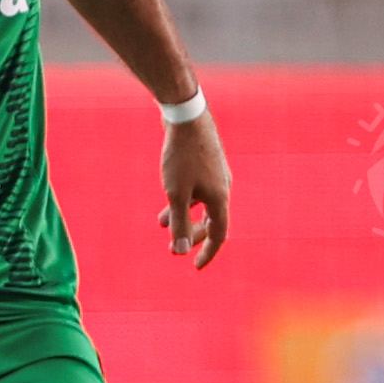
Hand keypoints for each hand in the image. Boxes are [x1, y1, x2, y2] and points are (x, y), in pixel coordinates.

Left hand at [159, 110, 230, 268]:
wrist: (186, 117)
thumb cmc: (181, 157)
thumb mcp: (176, 194)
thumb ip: (180, 224)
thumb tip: (180, 251)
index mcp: (220, 198)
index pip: (219, 234)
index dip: (207, 252)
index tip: (194, 265)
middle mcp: (223, 188)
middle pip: (211, 221)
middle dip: (192, 235)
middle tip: (173, 247)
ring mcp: (216, 174)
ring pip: (202, 204)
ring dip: (184, 216)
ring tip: (161, 222)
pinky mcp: (206, 162)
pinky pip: (198, 189)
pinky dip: (184, 199)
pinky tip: (168, 196)